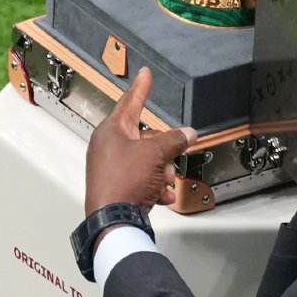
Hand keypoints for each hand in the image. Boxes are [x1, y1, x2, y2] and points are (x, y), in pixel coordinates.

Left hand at [85, 66, 197, 215]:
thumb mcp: (156, 154)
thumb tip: (188, 133)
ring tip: (165, 182)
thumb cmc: (124, 181)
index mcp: (111, 130)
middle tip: (174, 156)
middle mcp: (108, 146)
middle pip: (145, 137)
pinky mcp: (115, 186)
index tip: (145, 74)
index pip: (130, 102)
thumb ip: (174, 140)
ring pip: (146, 160)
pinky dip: (154, 186)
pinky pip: (141, 179)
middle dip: (164, 150)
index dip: (142, 87)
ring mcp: (110, 167)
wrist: (113, 221)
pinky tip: (162, 196)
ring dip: (161, 171)